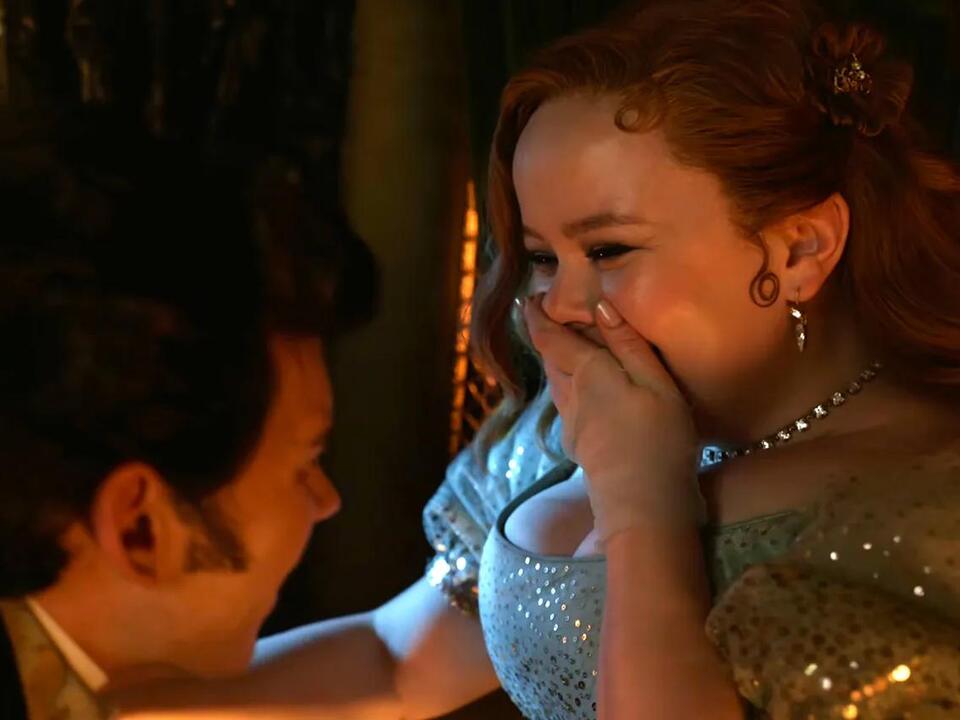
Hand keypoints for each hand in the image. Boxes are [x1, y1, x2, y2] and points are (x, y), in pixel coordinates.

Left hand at [523, 295, 702, 540]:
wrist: (643, 509)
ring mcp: (573, 426)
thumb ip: (629, 346)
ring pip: (557, 385)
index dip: (538, 318)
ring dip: (557, 364)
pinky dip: (569, 387)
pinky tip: (584, 393)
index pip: (552, 339)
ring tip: (567, 349)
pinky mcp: (580, 448)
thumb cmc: (658, 441)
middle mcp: (571, 398)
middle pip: (551, 362)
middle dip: (548, 338)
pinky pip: (568, 406)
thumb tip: (600, 307)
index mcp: (587, 376)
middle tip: (550, 316)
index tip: (529, 298)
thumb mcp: (656, 385)